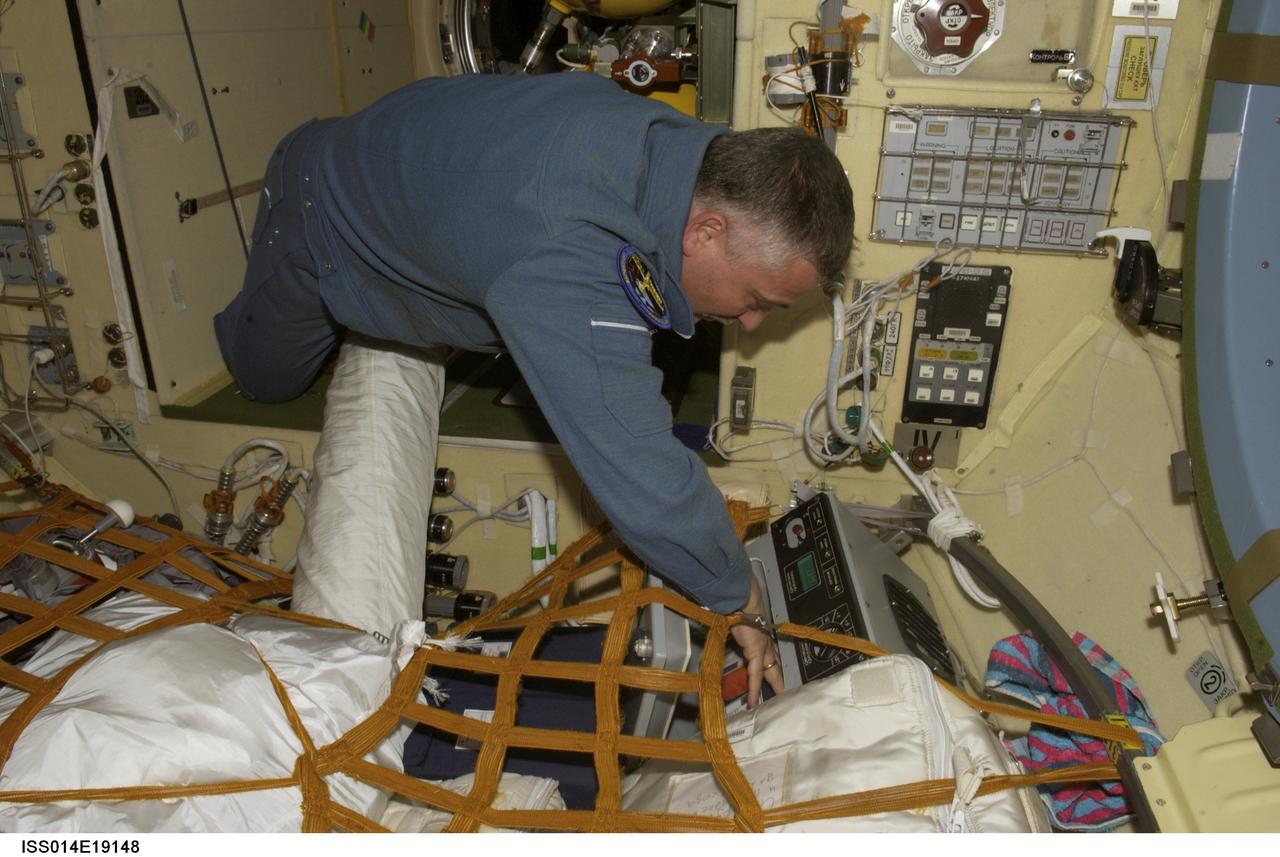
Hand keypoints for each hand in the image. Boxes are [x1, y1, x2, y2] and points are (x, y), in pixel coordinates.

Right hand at [728, 576, 783, 708]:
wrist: (743, 601)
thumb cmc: (739, 606)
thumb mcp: (737, 620)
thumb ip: (736, 626)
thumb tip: (727, 624)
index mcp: (762, 634)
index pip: (770, 652)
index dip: (772, 662)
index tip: (774, 669)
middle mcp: (765, 642)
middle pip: (774, 664)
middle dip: (778, 678)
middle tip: (783, 690)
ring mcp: (763, 648)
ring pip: (770, 671)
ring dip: (773, 686)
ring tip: (777, 699)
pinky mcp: (756, 653)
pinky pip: (755, 676)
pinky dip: (754, 689)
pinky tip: (753, 701)